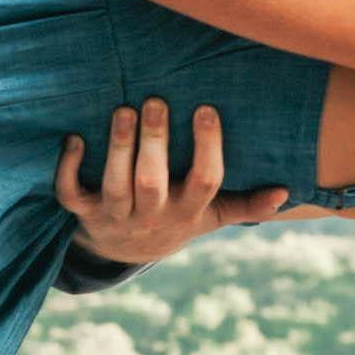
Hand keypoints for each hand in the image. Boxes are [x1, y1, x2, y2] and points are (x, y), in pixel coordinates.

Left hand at [55, 99, 288, 266]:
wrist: (125, 253)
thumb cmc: (176, 218)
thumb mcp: (212, 216)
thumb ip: (247, 206)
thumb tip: (286, 193)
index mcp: (187, 211)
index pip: (205, 182)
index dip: (208, 149)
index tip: (206, 109)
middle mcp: (151, 215)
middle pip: (152, 184)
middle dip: (153, 144)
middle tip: (154, 102)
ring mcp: (115, 216)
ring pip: (114, 187)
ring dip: (117, 149)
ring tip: (123, 110)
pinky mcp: (84, 212)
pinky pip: (70, 194)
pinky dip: (68, 168)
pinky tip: (74, 138)